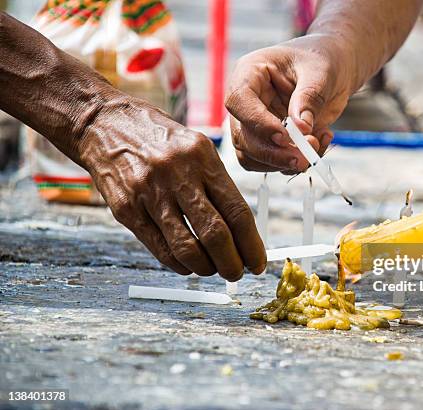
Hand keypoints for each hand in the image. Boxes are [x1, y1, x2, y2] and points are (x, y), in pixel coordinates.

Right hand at [77, 98, 265, 279]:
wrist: (106, 125)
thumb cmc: (161, 140)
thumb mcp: (197, 149)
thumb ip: (218, 187)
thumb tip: (242, 233)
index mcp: (202, 159)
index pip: (237, 212)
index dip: (251, 244)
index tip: (257, 262)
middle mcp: (178, 176)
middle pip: (215, 234)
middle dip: (232, 263)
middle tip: (238, 273)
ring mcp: (150, 194)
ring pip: (186, 247)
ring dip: (206, 268)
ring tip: (214, 271)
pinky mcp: (127, 210)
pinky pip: (159, 249)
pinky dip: (179, 264)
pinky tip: (189, 265)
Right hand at [225, 35, 354, 172]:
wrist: (334, 68)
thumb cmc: (323, 59)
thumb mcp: (320, 72)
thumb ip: (309, 98)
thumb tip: (300, 128)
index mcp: (250, 73)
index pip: (239, 101)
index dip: (258, 123)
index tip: (284, 136)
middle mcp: (247, 101)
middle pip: (243, 136)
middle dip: (274, 153)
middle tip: (305, 157)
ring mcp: (256, 123)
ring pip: (252, 156)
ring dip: (283, 163)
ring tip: (316, 147)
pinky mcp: (270, 140)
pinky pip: (272, 162)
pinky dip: (294, 163)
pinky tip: (319, 144)